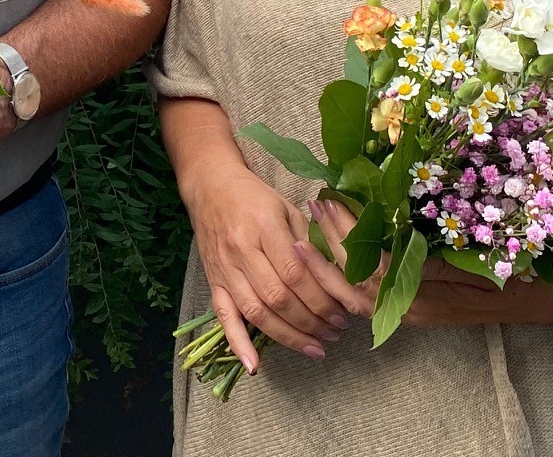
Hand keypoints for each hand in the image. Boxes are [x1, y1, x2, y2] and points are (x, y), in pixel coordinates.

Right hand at [186, 165, 363, 367]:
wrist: (211, 187)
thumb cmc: (255, 197)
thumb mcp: (286, 208)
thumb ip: (309, 241)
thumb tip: (337, 277)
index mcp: (264, 226)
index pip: (295, 273)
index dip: (320, 298)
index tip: (342, 313)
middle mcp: (242, 250)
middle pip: (278, 296)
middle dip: (311, 321)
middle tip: (335, 331)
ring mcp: (225, 269)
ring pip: (256, 311)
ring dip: (288, 336)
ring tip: (316, 348)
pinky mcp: (213, 282)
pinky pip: (224, 317)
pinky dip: (238, 344)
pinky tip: (255, 366)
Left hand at [309, 200, 552, 328]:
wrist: (547, 304)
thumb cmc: (520, 276)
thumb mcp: (479, 260)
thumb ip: (435, 257)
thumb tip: (392, 235)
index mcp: (426, 297)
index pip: (370, 268)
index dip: (345, 235)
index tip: (329, 200)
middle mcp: (412, 309)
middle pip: (354, 285)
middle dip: (327, 247)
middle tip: (312, 205)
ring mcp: (412, 311)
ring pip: (358, 295)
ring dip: (332, 262)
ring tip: (310, 225)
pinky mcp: (415, 307)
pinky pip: (372, 296)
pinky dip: (349, 274)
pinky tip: (336, 248)